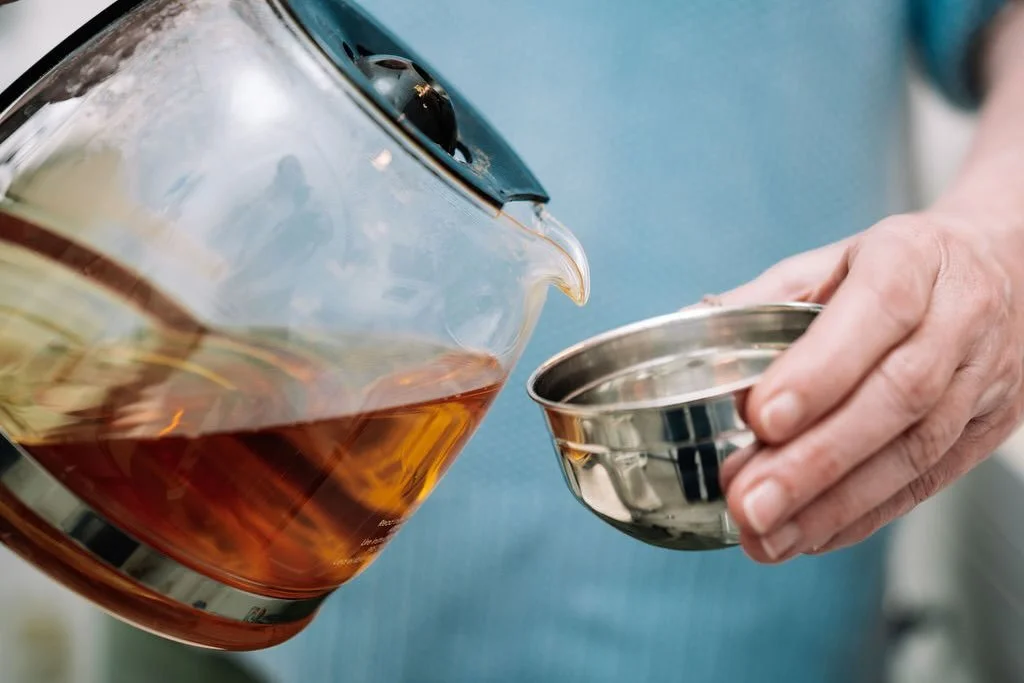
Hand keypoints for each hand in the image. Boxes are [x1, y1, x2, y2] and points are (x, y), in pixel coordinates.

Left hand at [712, 211, 1023, 562]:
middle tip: (749, 502)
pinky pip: (930, 481)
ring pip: (916, 450)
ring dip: (833, 503)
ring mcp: (984, 378)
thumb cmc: (897, 266)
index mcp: (912, 259)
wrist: (998, 268)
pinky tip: (810, 535)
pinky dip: (864, 515)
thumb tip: (692, 326)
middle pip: (898, 396)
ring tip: (766, 534)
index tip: (759, 418)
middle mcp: (960, 318)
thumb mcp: (831, 259)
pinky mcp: (989, 429)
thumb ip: (765, 297)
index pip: (877, 311)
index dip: (820, 371)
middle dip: (816, 459)